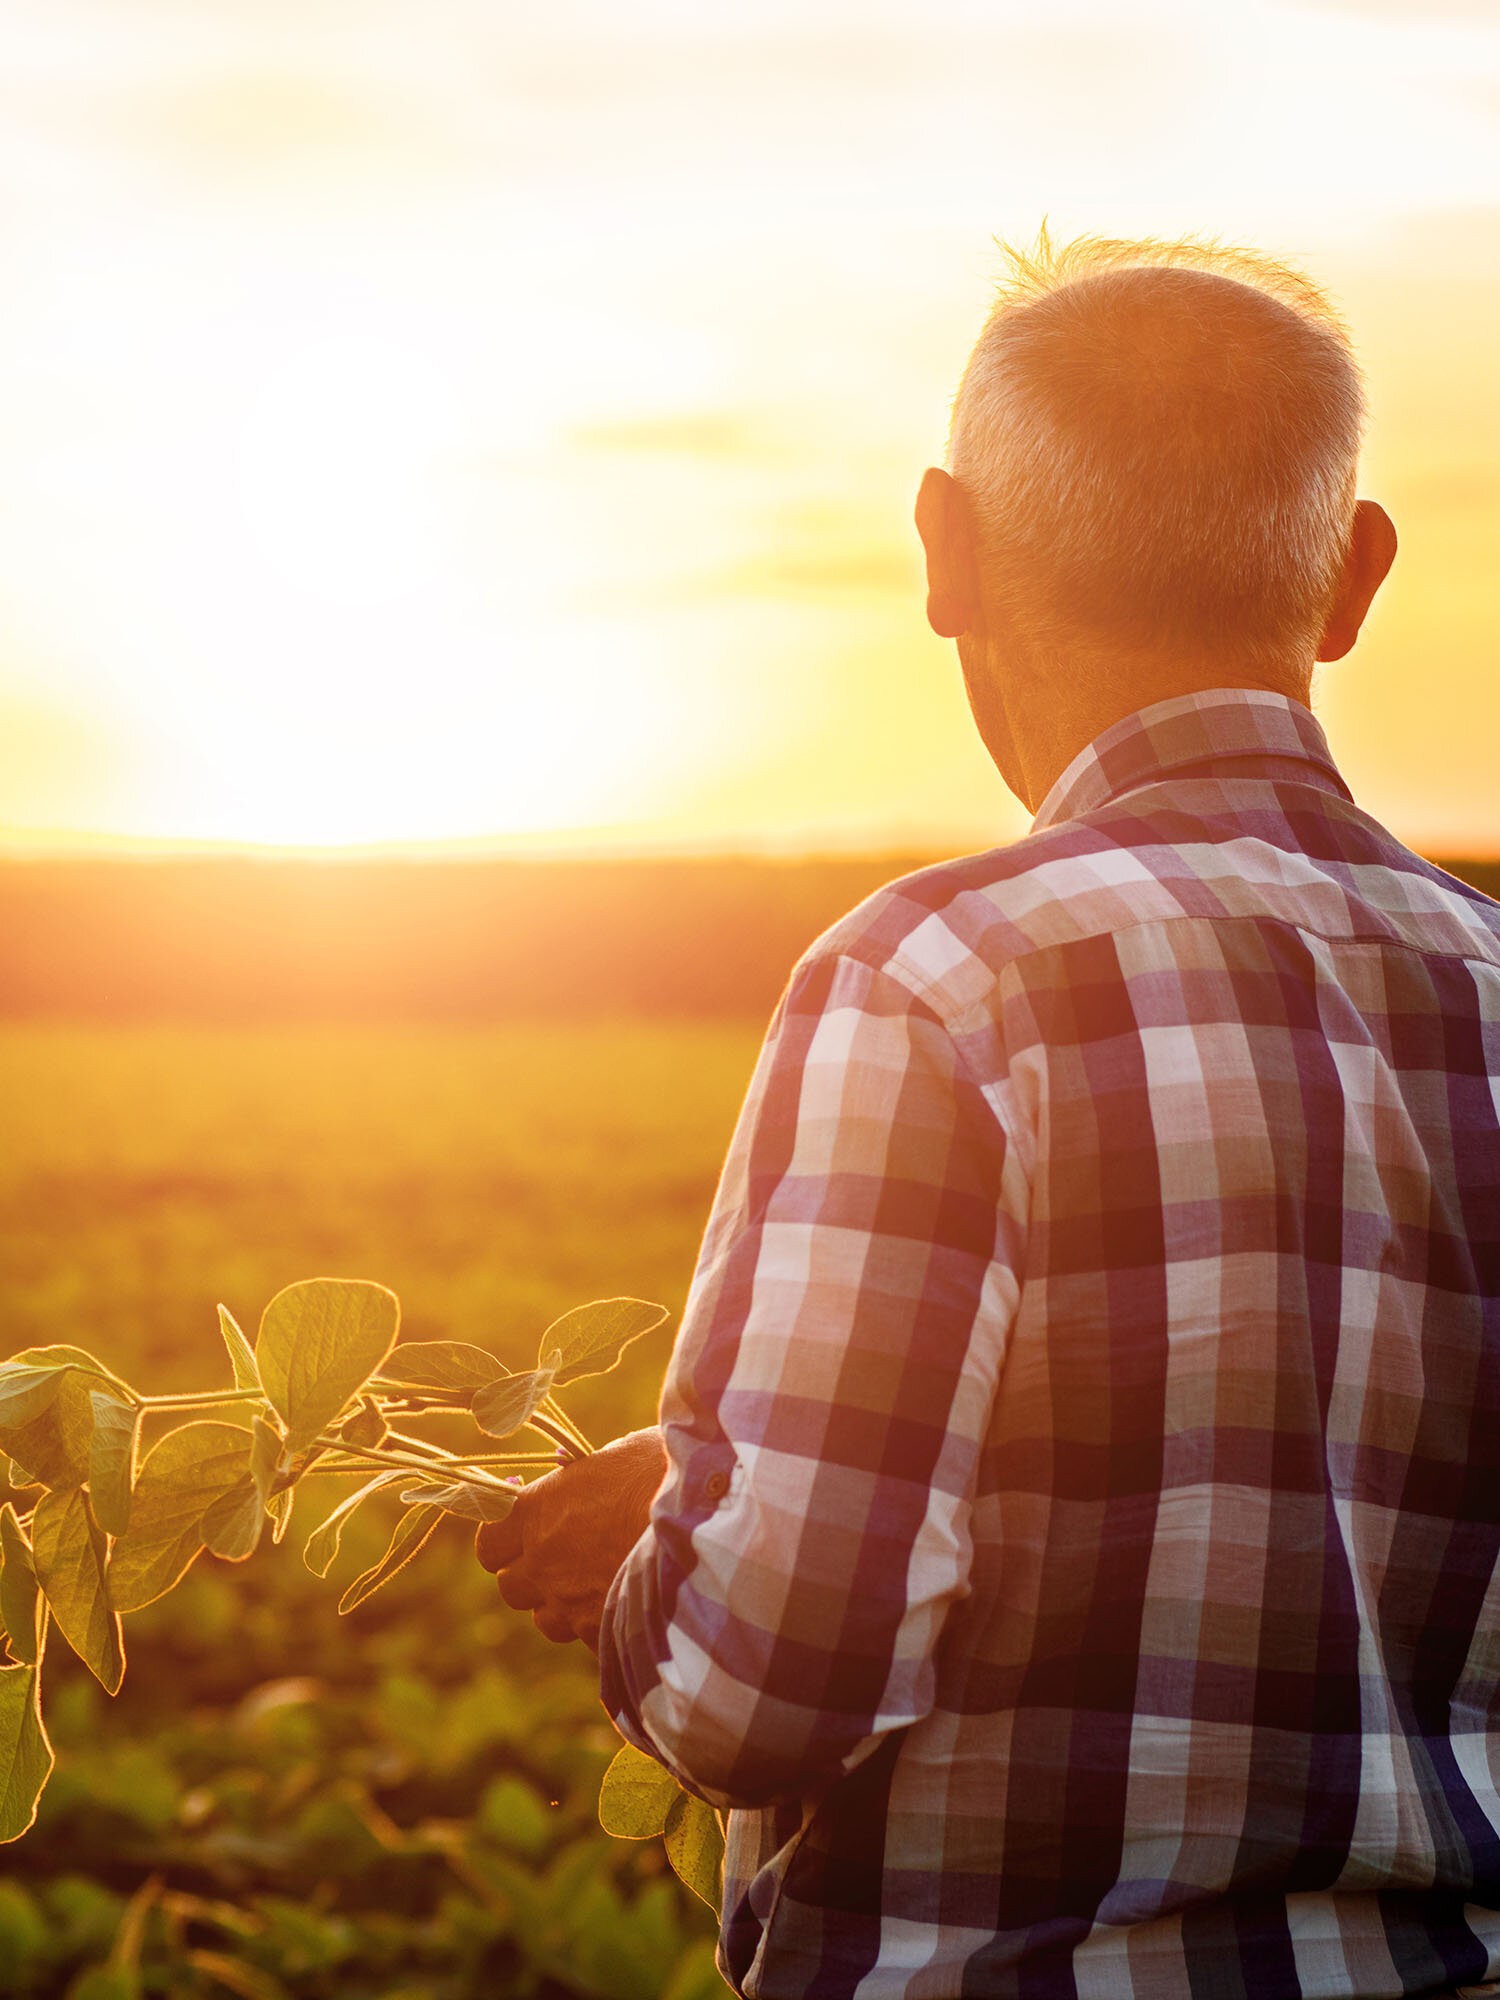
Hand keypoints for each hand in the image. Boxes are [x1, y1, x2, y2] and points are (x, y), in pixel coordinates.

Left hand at [475, 1426, 667, 1651]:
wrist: (709, 1516)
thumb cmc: (665, 1469)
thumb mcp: (617, 1455)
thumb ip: (584, 1476)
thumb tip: (578, 1476)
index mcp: (537, 1512)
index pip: (488, 1542)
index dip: (502, 1538)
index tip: (523, 1526)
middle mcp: (544, 1561)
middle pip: (510, 1586)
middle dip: (530, 1573)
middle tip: (560, 1553)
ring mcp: (572, 1601)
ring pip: (546, 1618)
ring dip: (561, 1603)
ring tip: (595, 1579)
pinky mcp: (606, 1628)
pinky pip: (588, 1635)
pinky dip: (600, 1622)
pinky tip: (626, 1597)